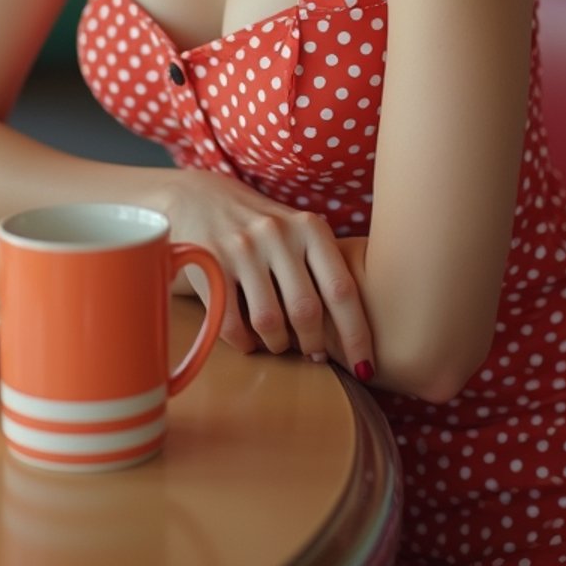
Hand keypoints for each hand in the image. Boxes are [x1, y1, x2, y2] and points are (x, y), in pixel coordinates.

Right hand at [154, 168, 373, 370]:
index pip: (342, 290)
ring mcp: (241, 246)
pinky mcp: (209, 262)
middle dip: (314, 345)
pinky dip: (244, 343)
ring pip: (269, 321)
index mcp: (309, 227)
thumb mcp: (299, 231)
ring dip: (278, 345)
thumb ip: (325, 268)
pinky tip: (248, 341)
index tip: (365, 368)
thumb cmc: (263, 226)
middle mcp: (277, 233)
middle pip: (306, 311)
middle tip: (314, 356)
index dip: (356, 335)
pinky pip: (231, 322)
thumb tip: (355, 335)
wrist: (199, 196)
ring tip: (279, 344)